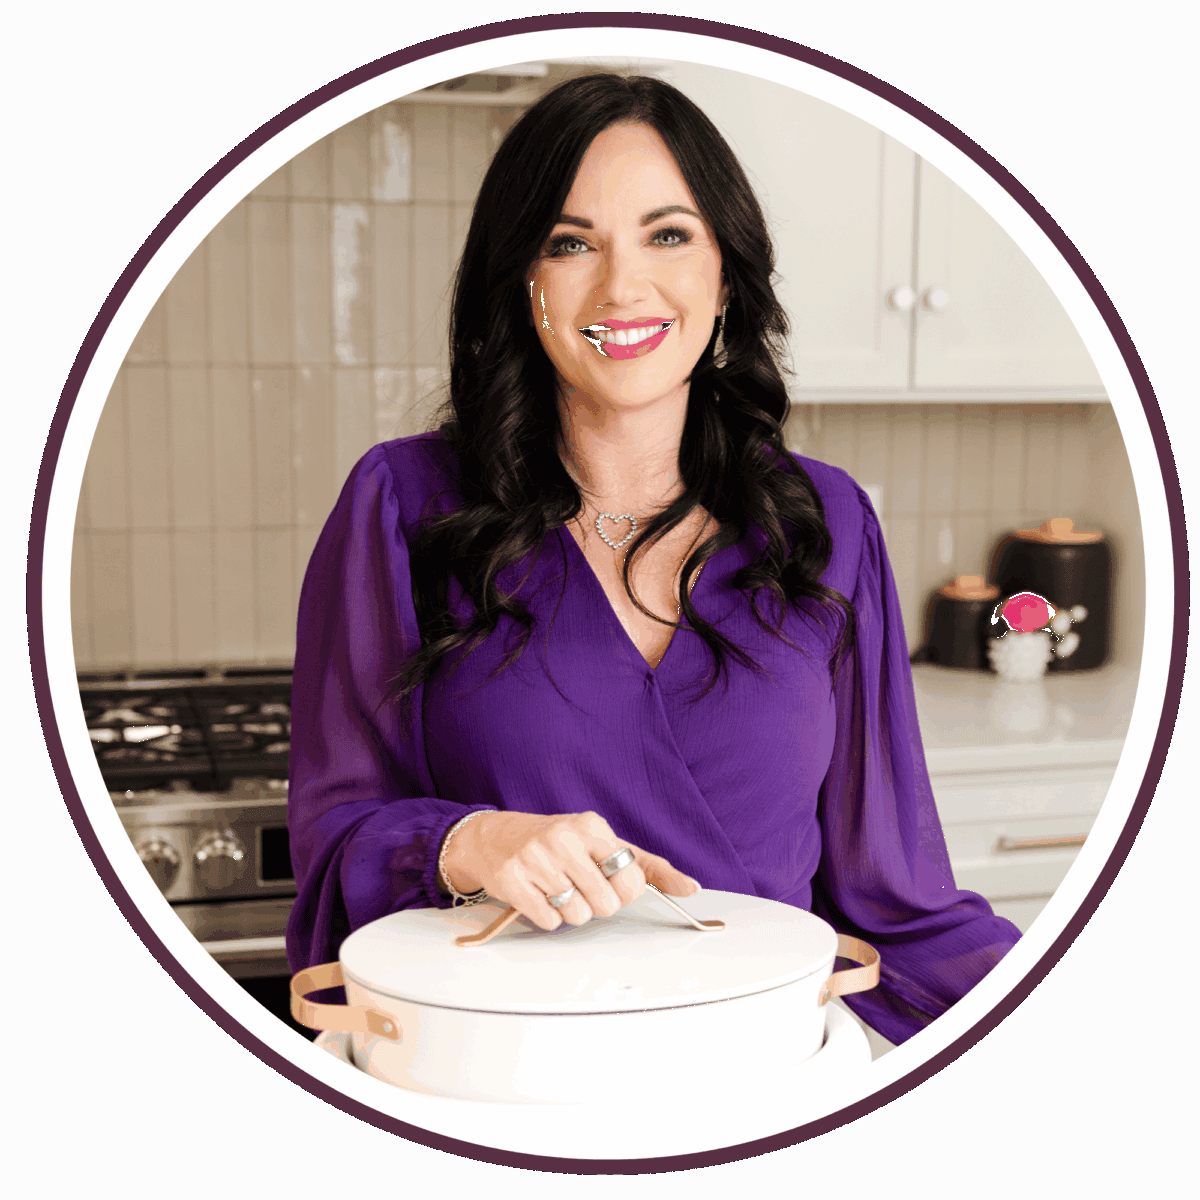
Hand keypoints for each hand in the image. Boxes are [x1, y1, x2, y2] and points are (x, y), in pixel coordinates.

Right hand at [441, 810, 699, 930]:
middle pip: (606, 904)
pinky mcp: (513, 882)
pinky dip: (547, 916)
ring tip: (557, 888)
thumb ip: (649, 867)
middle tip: (579, 885)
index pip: (631, 880)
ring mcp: (536, 859)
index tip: (607, 879)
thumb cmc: (558, 842)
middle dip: (596, 904)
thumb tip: (691, 887)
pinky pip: (549, 922)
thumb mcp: (603, 843)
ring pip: (578, 916)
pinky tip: (538, 894)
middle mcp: (563, 838)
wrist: (494, 837)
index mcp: (591, 826)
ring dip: (571, 912)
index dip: (623, 891)